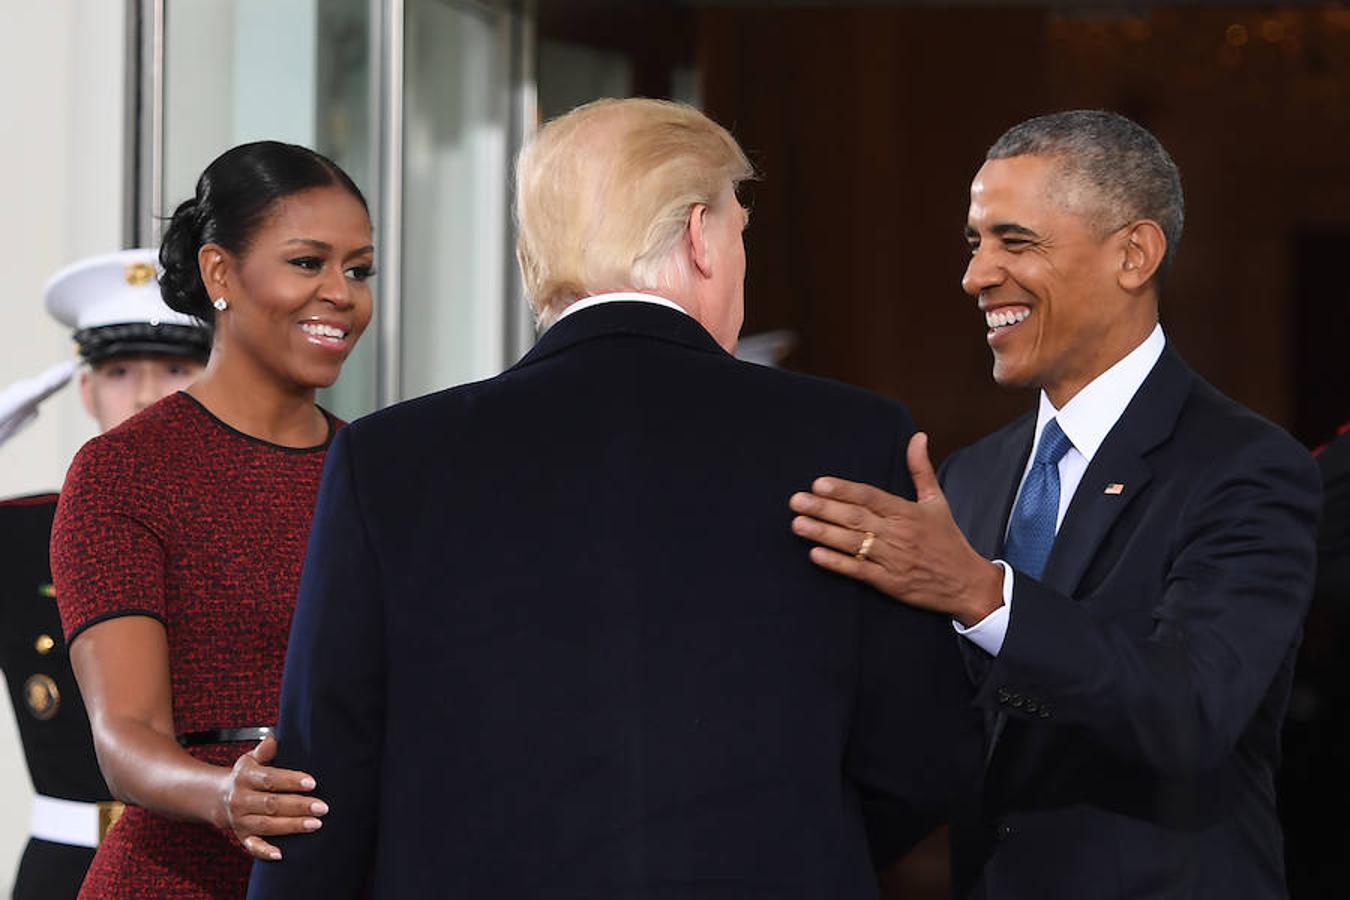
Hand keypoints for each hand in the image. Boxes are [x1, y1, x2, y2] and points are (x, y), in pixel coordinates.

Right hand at [219, 735, 326, 859]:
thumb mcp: (251, 758)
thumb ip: (264, 750)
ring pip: (267, 824)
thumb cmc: (246, 776)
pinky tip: (280, 854)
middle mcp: (241, 799)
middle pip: (271, 804)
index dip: (291, 781)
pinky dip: (265, 851)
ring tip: (315, 824)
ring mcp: (240, 820)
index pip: (270, 779)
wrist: (221, 797)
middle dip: (298, 806)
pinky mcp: (242, 836)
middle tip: (322, 807)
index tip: (312, 783)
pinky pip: (252, 846)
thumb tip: (273, 740)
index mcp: (245, 777)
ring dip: (292, 826)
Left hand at [789, 432, 1003, 625]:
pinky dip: (837, 563)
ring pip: (853, 543)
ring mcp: (893, 559)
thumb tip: (917, 437)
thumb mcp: (937, 502)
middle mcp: (899, 534)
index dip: (844, 490)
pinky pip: (859, 571)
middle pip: (856, 518)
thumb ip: (921, 470)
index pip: (870, 497)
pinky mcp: (890, 583)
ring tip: (798, 524)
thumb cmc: (948, 540)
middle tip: (796, 501)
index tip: (819, 483)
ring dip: (823, 533)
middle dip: (823, 509)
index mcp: (907, 512)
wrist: (967, 583)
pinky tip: (816, 555)